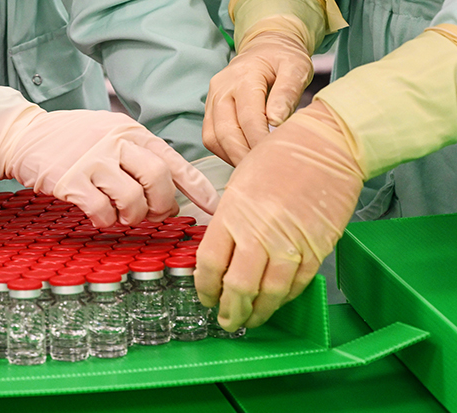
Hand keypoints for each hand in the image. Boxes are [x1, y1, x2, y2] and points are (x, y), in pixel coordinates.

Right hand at [0, 86, 219, 226]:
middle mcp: (116, 142)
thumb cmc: (74, 140)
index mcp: (132, 131)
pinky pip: (102, 211)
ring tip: (122, 215)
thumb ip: (140, 157)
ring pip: (133, 199)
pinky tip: (99, 215)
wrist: (25, 135)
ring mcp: (93, 160)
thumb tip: (173, 192)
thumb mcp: (111, 135)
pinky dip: (105, 220)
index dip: (198, 187)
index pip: (174, 159)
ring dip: (133, 216)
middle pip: (159, 179)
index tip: (214, 207)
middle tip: (154, 215)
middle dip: (163, 206)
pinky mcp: (71, 180)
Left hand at [195, 100, 363, 330]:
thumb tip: (221, 257)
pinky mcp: (317, 249)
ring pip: (269, 294)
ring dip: (257, 313)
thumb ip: (228, 223)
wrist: (326, 146)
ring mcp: (290, 245)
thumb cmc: (279, 157)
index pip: (209, 265)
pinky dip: (284, 298)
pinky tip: (275, 301)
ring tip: (250, 319)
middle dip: (229, 311)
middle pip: (237, 287)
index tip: (206, 297)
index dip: (204, 288)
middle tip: (226, 320)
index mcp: (232, 215)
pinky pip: (297, 285)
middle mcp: (259, 234)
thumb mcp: (239, 185)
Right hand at [202, 31, 312, 165]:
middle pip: (225, 132)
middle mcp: (221, 89)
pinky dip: (224, 152)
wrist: (263, 48)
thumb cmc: (283, 59)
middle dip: (242, 155)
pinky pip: (210, 137)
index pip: (248, 117)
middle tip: (261, 172)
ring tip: (252, 168)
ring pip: (212, 137)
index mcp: (243, 77)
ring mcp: (211, 100)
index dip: (259, 141)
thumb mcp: (296, 66)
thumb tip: (276, 121)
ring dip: (231, 157)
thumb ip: (287, 91)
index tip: (273, 158)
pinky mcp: (209, 110)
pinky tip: (242, 158)